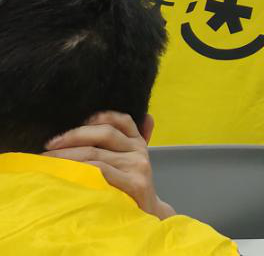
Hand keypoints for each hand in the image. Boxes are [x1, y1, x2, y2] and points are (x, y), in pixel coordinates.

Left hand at [44, 112, 173, 218]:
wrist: (146, 214)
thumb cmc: (130, 188)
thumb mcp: (132, 161)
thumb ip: (132, 141)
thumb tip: (144, 117)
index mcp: (137, 142)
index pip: (120, 120)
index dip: (96, 118)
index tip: (71, 126)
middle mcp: (139, 150)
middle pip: (104, 134)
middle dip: (73, 136)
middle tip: (49, 145)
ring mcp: (137, 166)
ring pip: (97, 153)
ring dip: (68, 156)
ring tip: (49, 161)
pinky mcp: (135, 183)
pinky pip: (101, 171)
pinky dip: (80, 170)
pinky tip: (66, 174)